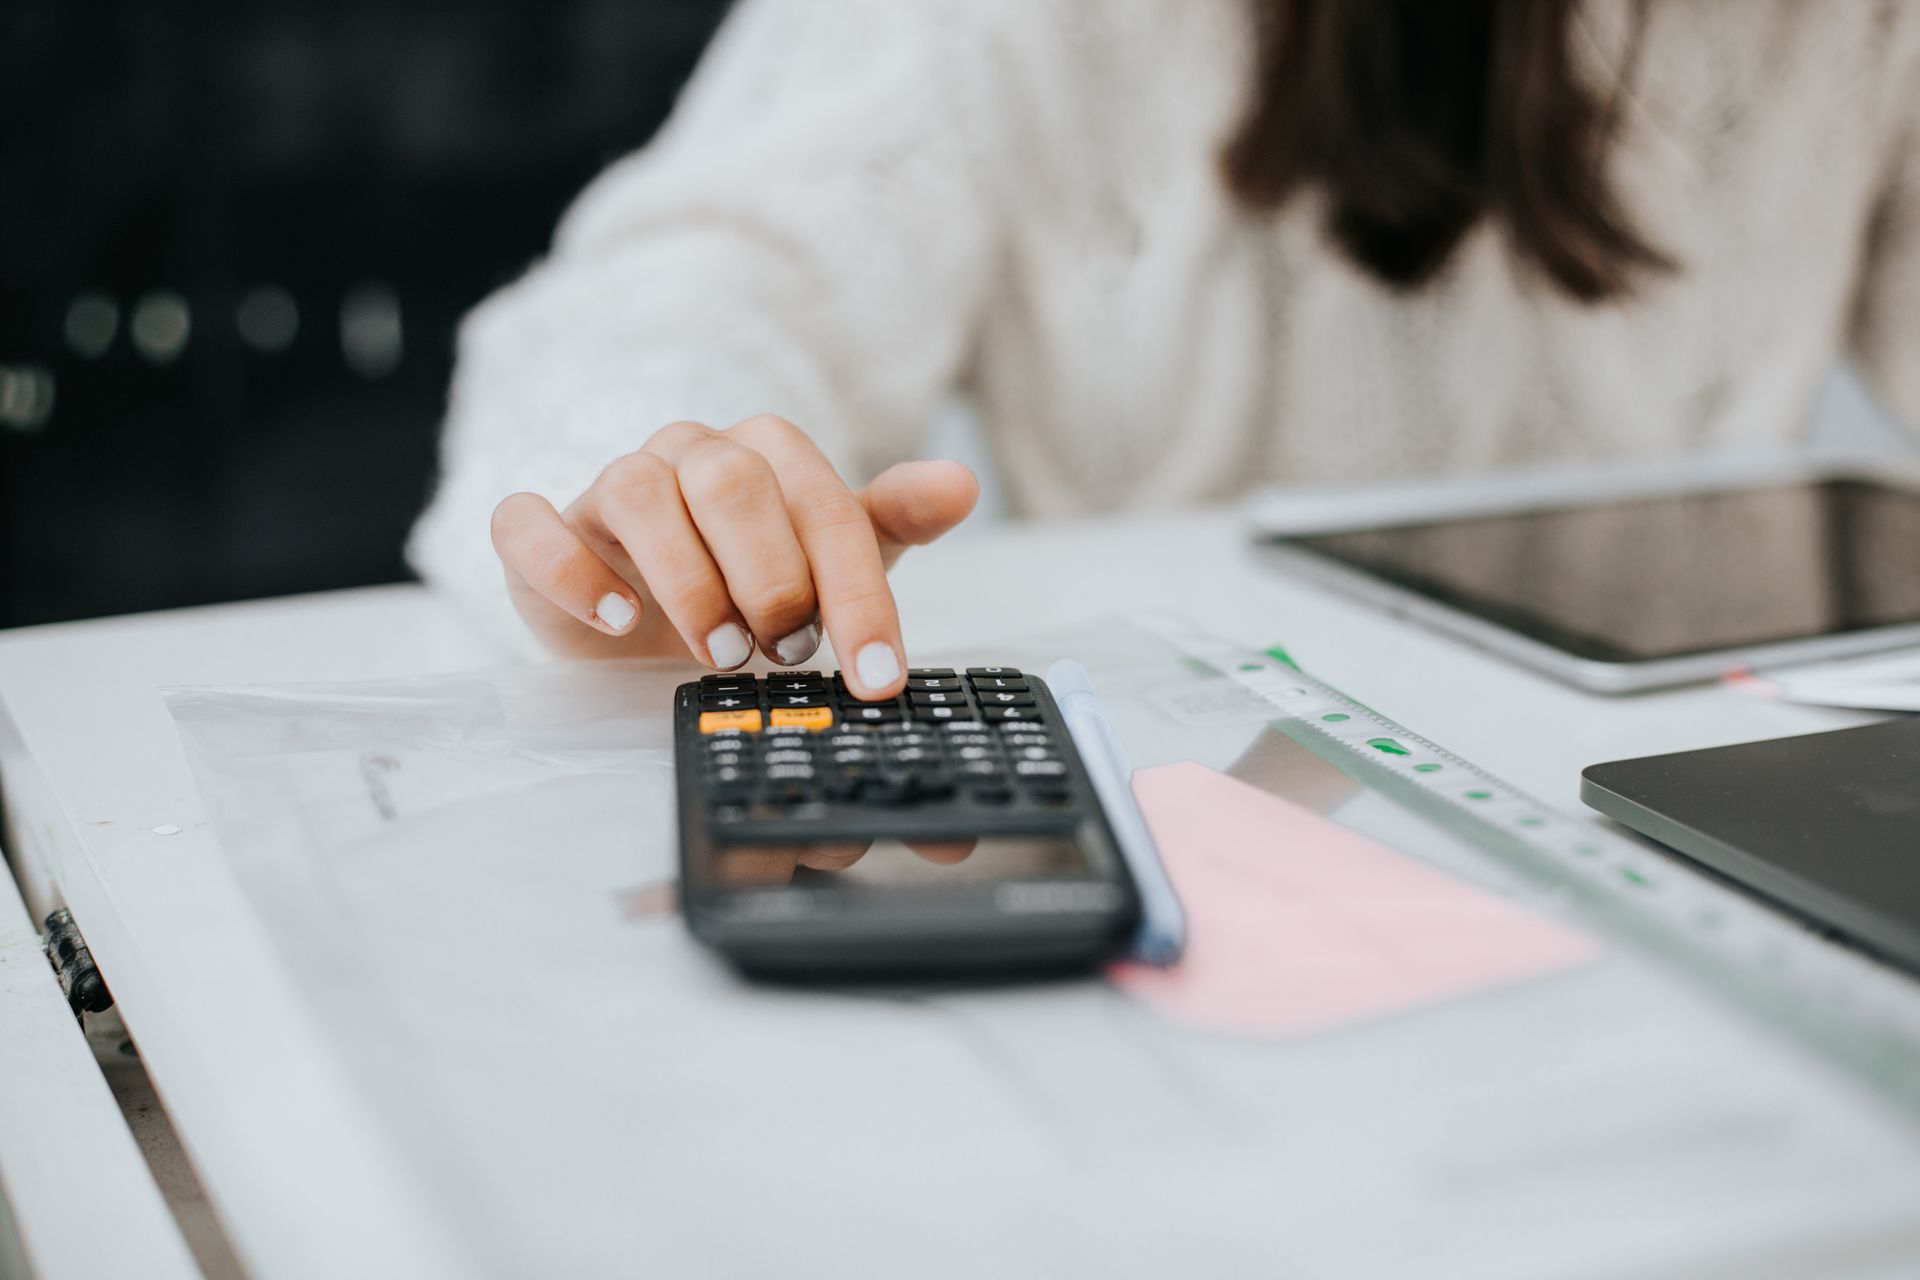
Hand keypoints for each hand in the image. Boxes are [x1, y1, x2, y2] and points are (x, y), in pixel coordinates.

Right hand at [487, 415, 977, 697]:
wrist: (645, 613)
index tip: (876, 673)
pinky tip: (616, 621)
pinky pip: (531, 524)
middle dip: (771, 576)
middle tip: (786, 652)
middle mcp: (689, 454)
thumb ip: (893, 519)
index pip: (824, 505)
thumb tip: (963, 483)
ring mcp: (610, 485)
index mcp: (766, 455)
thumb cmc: (747, 578)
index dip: (857, 592)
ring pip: (639, 491)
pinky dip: (571, 570)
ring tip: (721, 653)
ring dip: (688, 580)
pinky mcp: (545, 530)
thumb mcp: (831, 557)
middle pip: (732, 481)